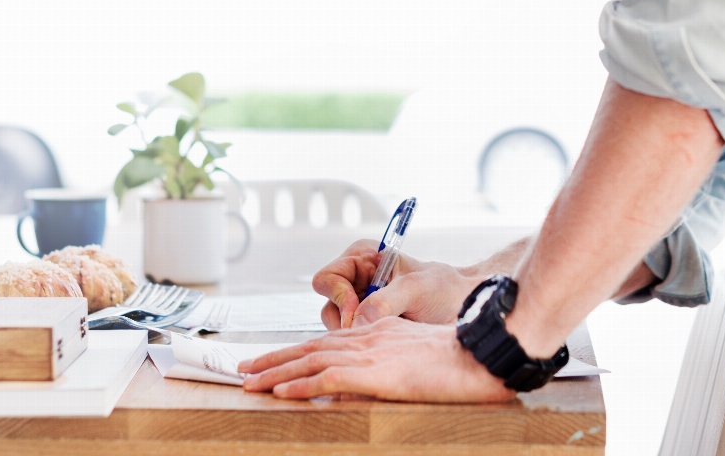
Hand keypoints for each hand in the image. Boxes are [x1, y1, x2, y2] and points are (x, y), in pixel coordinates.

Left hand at [238, 317, 514, 402]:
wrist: (481, 354)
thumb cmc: (458, 357)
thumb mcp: (416, 352)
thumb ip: (389, 359)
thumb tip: (366, 376)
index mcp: (375, 332)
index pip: (324, 341)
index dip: (293, 350)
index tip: (270, 360)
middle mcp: (365, 338)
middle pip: (308, 348)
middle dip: (273, 359)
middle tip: (243, 369)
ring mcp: (368, 354)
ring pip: (309, 361)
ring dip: (275, 373)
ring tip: (249, 382)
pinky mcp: (375, 373)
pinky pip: (328, 378)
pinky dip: (300, 385)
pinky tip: (280, 392)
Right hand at [314, 240, 479, 328]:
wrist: (465, 310)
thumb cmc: (445, 290)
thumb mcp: (417, 289)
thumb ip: (386, 301)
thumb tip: (358, 321)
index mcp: (362, 259)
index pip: (328, 277)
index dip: (339, 297)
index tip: (358, 314)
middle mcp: (355, 281)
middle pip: (329, 304)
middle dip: (346, 321)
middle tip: (371, 331)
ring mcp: (359, 305)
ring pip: (336, 325)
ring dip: (356, 334)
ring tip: (386, 335)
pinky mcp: (367, 327)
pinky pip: (351, 339)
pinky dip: (363, 344)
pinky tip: (385, 343)